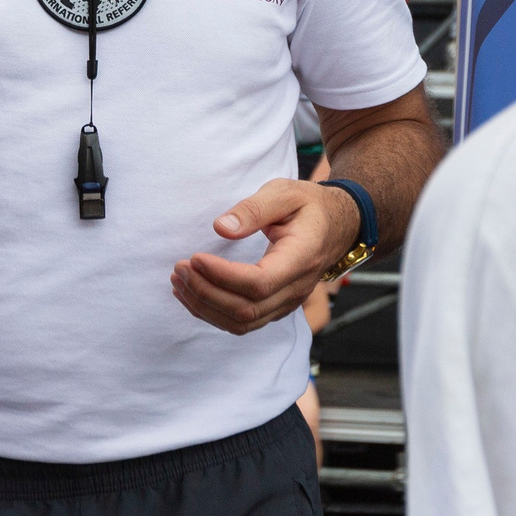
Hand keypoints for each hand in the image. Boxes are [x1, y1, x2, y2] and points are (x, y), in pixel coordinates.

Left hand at [171, 178, 359, 334]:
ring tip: (178, 280)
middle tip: (180, 267)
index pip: (259, 283)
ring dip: (205, 306)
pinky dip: (213, 313)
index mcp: (301, 258)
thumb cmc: (309, 205)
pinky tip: (191, 294)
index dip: (222, 276)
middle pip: (247, 309)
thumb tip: (221, 228)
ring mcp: (287, 302)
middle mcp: (296, 288)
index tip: (194, 257)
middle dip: (206, 292)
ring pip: (243, 323)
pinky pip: (243, 322)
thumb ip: (254, 208)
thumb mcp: (284, 192)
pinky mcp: (276, 306)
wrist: (337, 224)